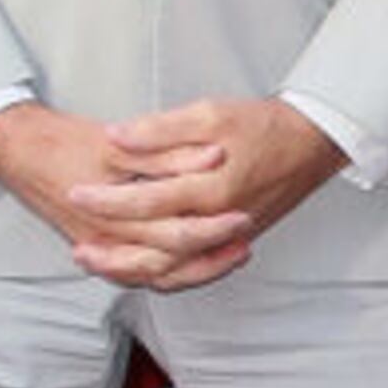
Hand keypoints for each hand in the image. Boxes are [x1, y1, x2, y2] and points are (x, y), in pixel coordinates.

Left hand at [0, 95, 343, 293]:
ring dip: (131, 271)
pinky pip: (191, 271)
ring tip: (98, 263)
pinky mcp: (232, 242)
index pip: (146, 202)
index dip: (107, 200)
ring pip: (172, 270)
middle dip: (111, 252)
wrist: (311, 143)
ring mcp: (226, 238)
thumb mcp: (210, 112)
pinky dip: (161, 275)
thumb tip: (116, 135)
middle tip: (77, 247)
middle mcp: (217, 222)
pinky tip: (137, 266)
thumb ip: (160, 129)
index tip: (76, 192)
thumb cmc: (263, 125)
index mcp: (210, 188)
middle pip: (155, 252)